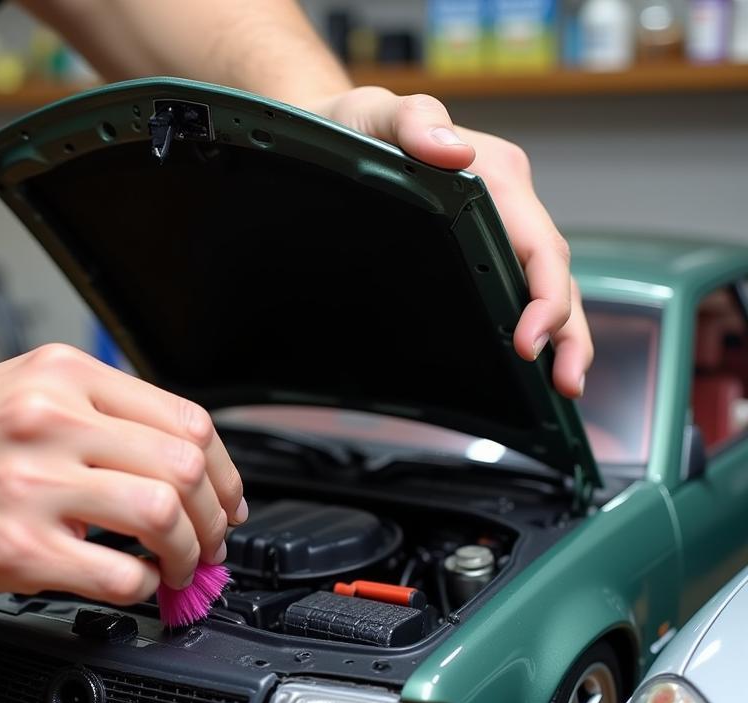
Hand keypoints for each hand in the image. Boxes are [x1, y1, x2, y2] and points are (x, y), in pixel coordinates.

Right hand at [0, 345, 245, 601]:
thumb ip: (94, 414)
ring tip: (177, 568)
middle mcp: (52, 418)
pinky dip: (141, 586)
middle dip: (215, 517)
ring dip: (188, 554)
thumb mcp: (17, 391)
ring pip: (162, 514)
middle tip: (210, 543)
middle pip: (185, 465)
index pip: (185, 418)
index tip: (225, 500)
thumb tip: (172, 460)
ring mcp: (34, 483)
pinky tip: (130, 584)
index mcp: (62, 376)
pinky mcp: (16, 547)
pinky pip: (116, 573)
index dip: (223, 470)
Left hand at [307, 87, 590, 397]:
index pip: (538, 245)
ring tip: (565, 384)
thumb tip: (453, 152)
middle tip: (566, 383)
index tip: (528, 340)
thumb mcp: (375, 115)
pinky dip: (536, 323)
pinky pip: (517, 285)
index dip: (545, 297)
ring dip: (563, 336)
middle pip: (554, 273)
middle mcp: (507, 202)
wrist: (337, 132)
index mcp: (495, 175)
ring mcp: (498, 226)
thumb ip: (414, 122)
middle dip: (566, 331)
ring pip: (544, 286)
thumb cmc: (357, 127)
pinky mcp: (482, 245)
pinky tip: (533, 358)